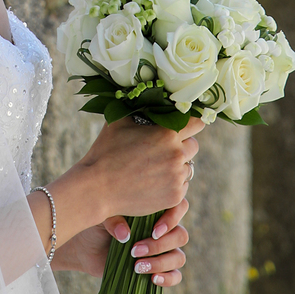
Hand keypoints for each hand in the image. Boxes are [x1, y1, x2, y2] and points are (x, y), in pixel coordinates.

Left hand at [53, 199, 189, 285]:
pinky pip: (175, 275)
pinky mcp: (157, 269)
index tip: (153, 230)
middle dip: (159, 245)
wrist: (83, 246)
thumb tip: (125, 234)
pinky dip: (168, 278)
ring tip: (136, 266)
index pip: (179, 207)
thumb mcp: (101, 215)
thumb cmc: (94, 223)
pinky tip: (152, 279)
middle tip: (134, 250)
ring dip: (161, 262)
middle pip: (180, 235)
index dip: (172, 219)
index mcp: (154, 209)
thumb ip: (113, 219)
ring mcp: (161, 250)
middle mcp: (162, 229)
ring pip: (178, 257)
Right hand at [75, 115, 204, 224]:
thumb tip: (146, 98)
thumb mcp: (120, 121)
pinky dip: (172, 184)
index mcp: (167, 133)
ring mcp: (176, 177)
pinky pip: (182, 186)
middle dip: (182, 145)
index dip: (192, 123)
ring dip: (176, 166)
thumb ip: (139, 109)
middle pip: (193, 146)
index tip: (186, 125)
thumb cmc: (106, 151)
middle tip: (163, 149)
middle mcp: (177, 154)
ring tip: (154, 167)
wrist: (97, 188)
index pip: (197, 123)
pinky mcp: (174, 196)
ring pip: (187, 167)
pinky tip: (154, 181)